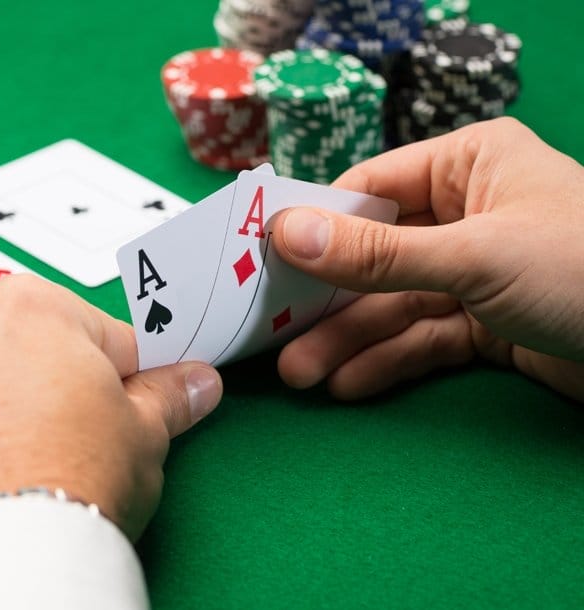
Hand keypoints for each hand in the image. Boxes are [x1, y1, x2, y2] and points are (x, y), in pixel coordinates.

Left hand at [0, 274, 222, 539]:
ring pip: (9, 375)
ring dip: (36, 401)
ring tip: (64, 450)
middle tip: (103, 429)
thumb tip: (194, 383)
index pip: (110, 333)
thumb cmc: (74, 473)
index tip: (145, 398)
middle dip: (78, 380)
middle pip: (50, 344)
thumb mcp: (144, 430)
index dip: (136, 374)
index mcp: (33, 302)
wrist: (10, 544)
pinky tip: (26, 462)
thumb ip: (169, 395)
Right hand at [270, 117, 583, 400]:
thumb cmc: (583, 270)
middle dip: (328, 298)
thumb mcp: (474, 256)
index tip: (260, 259)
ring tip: (301, 374)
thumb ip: (377, 253)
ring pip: (395, 303)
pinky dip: (389, 361)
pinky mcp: (488, 324)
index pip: (371, 188)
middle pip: (376, 254)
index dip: (315, 225)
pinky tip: (350, 384)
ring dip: (348, 339)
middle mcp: (469, 212)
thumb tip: (286, 233)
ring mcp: (477, 271)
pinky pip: (424, 338)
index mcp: (470, 165)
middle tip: (273, 333)